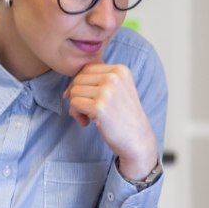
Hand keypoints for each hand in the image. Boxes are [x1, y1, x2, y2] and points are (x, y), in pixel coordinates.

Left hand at [63, 62, 156, 178]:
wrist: (137, 139)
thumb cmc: (124, 116)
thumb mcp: (119, 89)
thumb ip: (100, 80)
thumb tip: (71, 83)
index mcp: (120, 70)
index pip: (87, 68)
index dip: (81, 84)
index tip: (85, 98)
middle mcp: (114, 77)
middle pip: (78, 79)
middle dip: (77, 95)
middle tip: (86, 110)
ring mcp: (107, 91)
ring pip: (74, 91)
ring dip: (76, 106)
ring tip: (88, 117)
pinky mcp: (99, 107)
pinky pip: (74, 103)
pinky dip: (76, 114)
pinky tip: (86, 122)